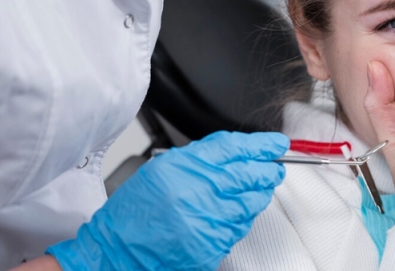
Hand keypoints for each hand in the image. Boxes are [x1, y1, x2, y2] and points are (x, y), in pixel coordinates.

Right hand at [46, 131, 288, 270]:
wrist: (118, 249)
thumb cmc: (138, 210)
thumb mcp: (164, 168)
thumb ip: (201, 157)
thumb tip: (238, 150)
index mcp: (186, 167)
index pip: (235, 148)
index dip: (261, 144)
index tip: (276, 144)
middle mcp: (199, 191)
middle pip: (250, 174)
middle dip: (268, 171)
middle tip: (274, 170)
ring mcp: (207, 219)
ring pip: (250, 204)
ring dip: (257, 197)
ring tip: (255, 193)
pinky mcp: (210, 244)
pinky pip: (238, 229)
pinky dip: (240, 221)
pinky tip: (231, 217)